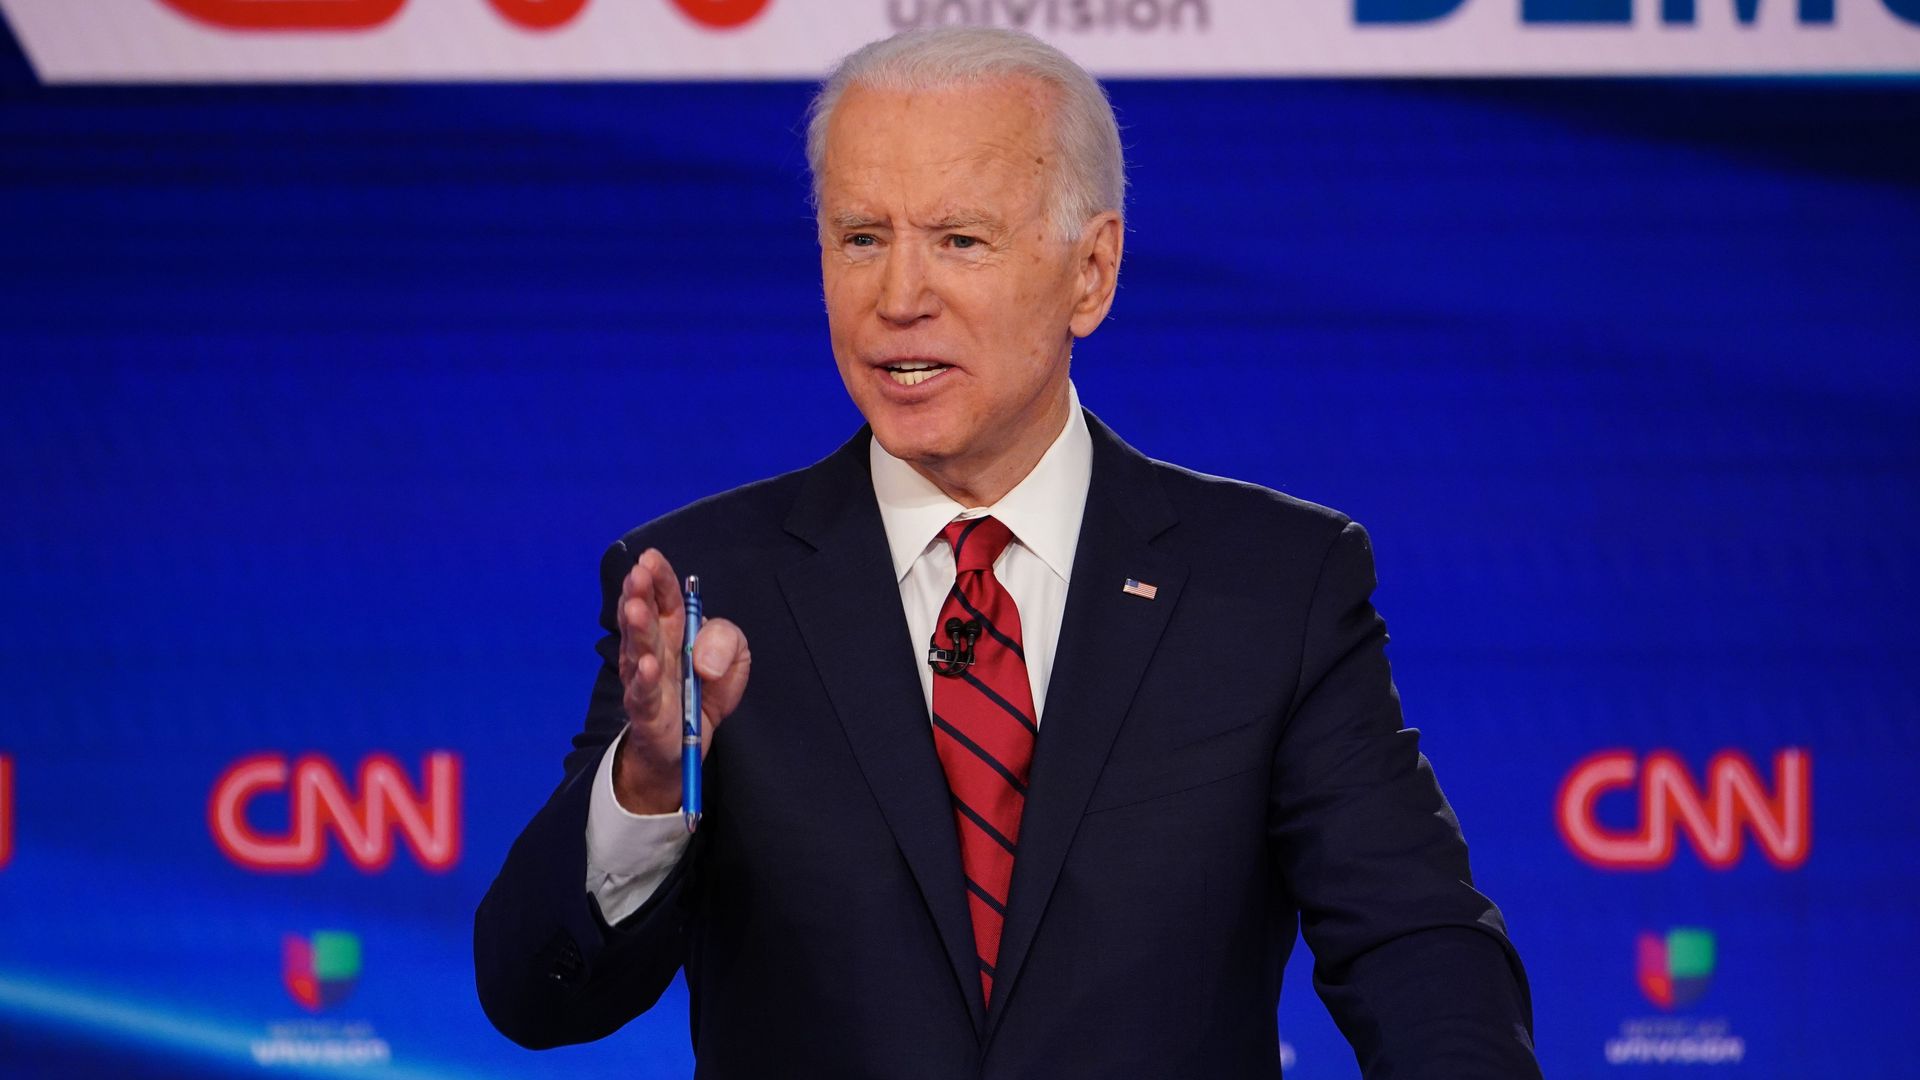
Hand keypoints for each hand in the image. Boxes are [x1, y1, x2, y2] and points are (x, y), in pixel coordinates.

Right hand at [612, 547, 750, 814]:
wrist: (687, 742)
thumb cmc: (705, 689)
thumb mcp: (734, 658)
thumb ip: (728, 643)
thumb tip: (707, 657)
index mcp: (674, 629)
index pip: (665, 597)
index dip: (658, 578)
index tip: (650, 558)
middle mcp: (653, 648)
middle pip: (646, 618)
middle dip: (640, 595)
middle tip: (637, 575)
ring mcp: (645, 679)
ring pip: (638, 650)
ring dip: (637, 629)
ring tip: (636, 610)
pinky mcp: (648, 712)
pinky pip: (644, 694)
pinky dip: (645, 680)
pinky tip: (647, 665)